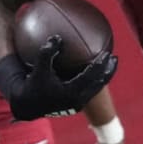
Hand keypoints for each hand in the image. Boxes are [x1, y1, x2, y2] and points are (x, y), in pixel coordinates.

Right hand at [0, 37, 117, 120]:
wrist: (28, 106)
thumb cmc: (32, 86)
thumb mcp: (38, 69)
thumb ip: (47, 53)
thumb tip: (57, 37)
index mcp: (71, 93)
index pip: (91, 77)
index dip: (100, 65)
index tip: (107, 53)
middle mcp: (77, 100)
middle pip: (98, 84)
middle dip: (108, 71)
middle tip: (114, 58)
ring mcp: (77, 104)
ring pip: (95, 89)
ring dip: (103, 76)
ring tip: (109, 64)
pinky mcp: (75, 104)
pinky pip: (89, 90)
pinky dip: (93, 80)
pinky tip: (92, 70)